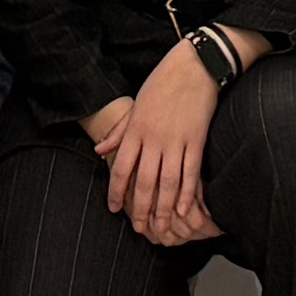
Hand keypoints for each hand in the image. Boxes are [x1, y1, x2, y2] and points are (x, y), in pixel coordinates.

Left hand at [104, 41, 226, 247]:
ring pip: (167, 183)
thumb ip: (118, 131)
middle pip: (144, 182)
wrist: (193, 67)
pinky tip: (184, 210)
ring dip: (163, 209)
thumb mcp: (135, 106)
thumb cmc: (162, 84)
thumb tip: (99, 151)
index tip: (114, 209)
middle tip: (139, 228)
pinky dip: (188, 194)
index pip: (121, 168)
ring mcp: (176, 141)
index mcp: (136, 130)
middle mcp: (153, 139)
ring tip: (161, 228)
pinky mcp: (197, 140)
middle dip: (140, 209)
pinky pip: (191, 173)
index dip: (116, 191)